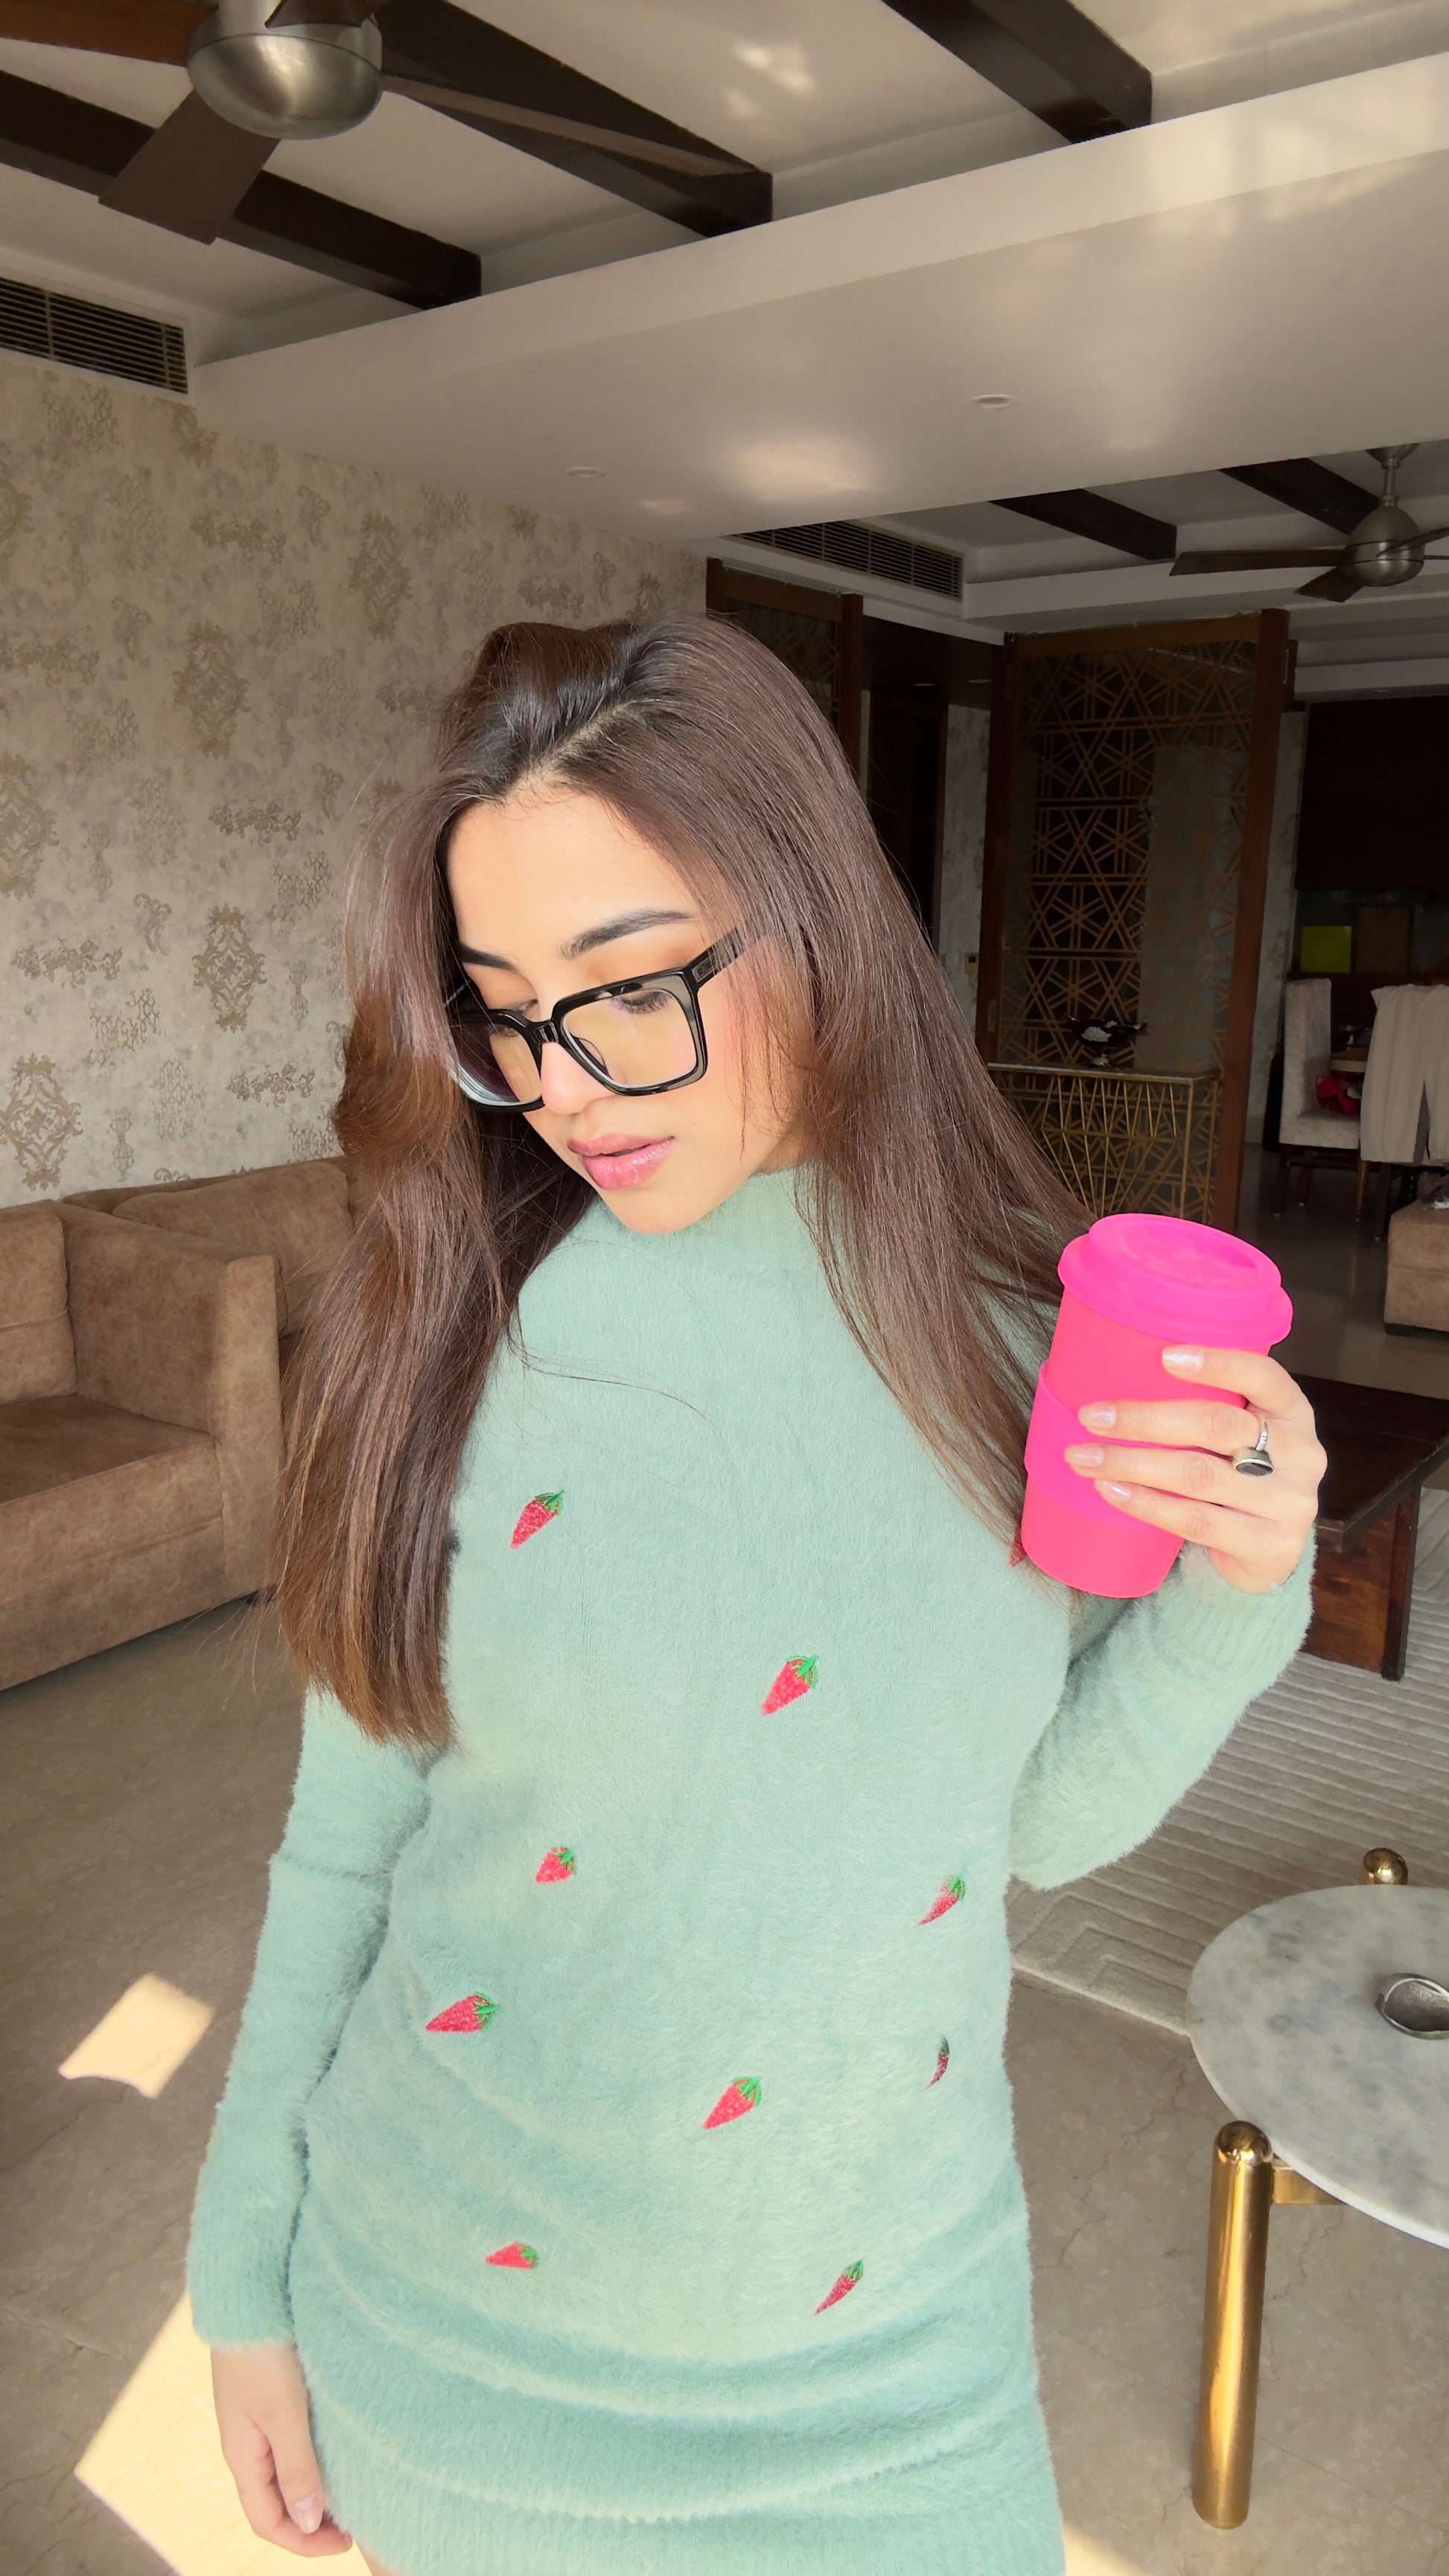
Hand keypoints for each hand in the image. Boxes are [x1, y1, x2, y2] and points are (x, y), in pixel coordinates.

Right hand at [210, 2340, 351, 2554]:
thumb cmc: (262, 2353)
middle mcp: (247, 2442)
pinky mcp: (270, 2394)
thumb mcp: (283, 2415)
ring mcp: (257, 2418)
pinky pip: (289, 2442)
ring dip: (312, 2489)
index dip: (303, 2541)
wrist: (248, 2292)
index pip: (267, 2520)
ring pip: (283, 2471)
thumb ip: (296, 2468)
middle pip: (275, 2501)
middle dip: (310, 2521)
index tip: (345, 2543)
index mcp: (242, 2456)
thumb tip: (308, 2523)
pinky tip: (337, 2449)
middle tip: (354, 2523)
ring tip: (350, 2491)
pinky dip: (311, 2457)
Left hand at [1062, 1345, 1324, 1594]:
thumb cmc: (1239, 1479)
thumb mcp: (1242, 1438)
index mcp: (1294, 1414)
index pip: (1264, 1377)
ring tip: (1084, 1457)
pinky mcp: (1269, 1547)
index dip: (1218, 1363)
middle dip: (1145, 1419)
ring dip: (1132, 1463)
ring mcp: (1289, 1504)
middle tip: (1091, 1416)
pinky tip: (1111, 1490)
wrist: (1268, 1557)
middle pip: (1217, 1425)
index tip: (1165, 1357)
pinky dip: (1146, 1503)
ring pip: (1198, 1475)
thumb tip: (1115, 1375)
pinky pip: (1195, 1520)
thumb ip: (1209, 1409)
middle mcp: (1301, 1455)